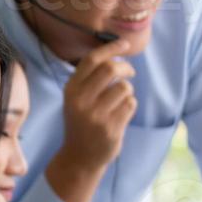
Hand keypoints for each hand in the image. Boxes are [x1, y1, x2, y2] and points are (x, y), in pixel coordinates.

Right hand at [56, 38, 136, 171]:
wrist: (79, 158)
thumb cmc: (82, 123)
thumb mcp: (76, 99)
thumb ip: (90, 79)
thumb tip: (117, 55)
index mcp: (71, 89)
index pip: (92, 59)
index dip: (111, 47)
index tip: (125, 44)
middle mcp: (80, 101)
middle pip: (111, 69)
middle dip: (126, 67)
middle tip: (130, 72)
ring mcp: (95, 115)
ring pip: (124, 87)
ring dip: (128, 91)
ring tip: (120, 101)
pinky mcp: (110, 128)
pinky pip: (130, 104)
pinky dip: (130, 105)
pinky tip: (121, 114)